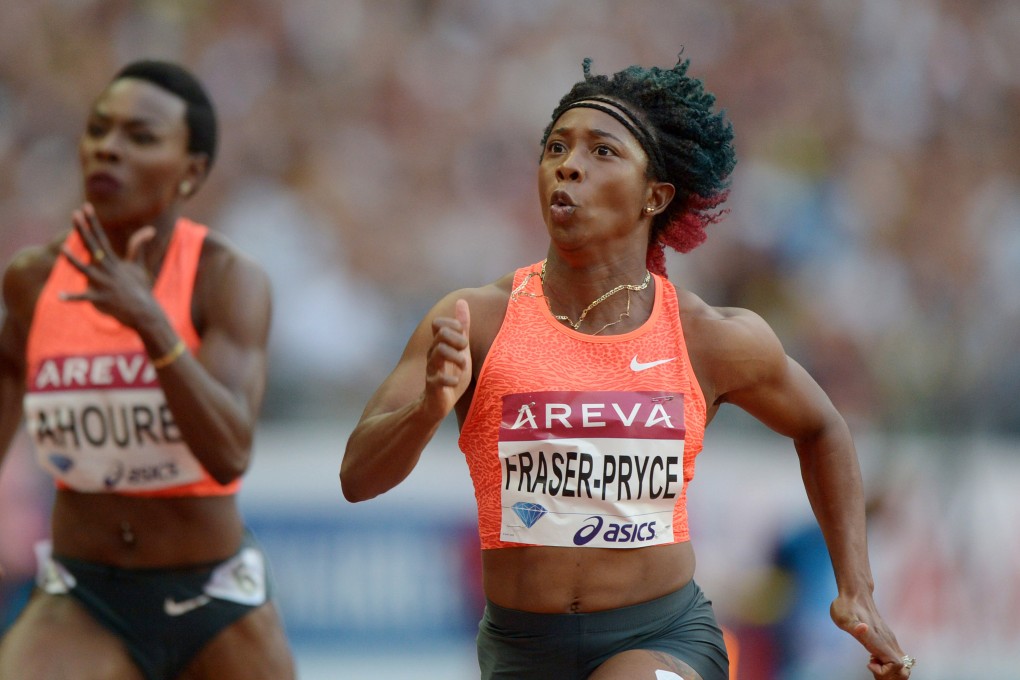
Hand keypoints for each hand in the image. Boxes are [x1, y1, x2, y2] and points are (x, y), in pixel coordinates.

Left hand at [59, 203, 157, 326]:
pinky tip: (59, 296)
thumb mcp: (138, 265)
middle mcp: (107, 269)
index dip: (93, 222)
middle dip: (83, 230)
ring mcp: (103, 284)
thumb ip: (138, 246)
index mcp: (112, 261)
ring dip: (74, 260)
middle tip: (74, 214)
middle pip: (92, 247)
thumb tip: (150, 229)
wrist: (144, 311)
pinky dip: (72, 297)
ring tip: (62, 249)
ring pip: (85, 270)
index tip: (85, 207)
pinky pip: (84, 298)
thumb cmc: (139, 288)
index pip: (101, 237)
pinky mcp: (101, 299)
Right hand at [423, 298, 470, 418]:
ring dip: (457, 357)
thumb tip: (462, 301)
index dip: (453, 324)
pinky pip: (438, 379)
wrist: (438, 402)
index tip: (463, 335)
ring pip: (438, 351)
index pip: (439, 323)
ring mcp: (432, 369)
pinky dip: (450, 380)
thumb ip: (462, 328)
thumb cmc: (451, 373)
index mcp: (439, 344)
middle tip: (465, 350)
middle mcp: (433, 354)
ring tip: (463, 366)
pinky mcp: (433, 386)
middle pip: (441, 333)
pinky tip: (455, 382)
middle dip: (458, 338)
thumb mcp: (461, 348)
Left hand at [831, 593, 913, 678]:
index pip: (896, 665)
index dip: (885, 671)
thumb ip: (854, 625)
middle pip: (904, 670)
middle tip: (872, 666)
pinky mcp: (888, 639)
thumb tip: (863, 628)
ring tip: (872, 662)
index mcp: (879, 640)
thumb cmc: (846, 606)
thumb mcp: (843, 617)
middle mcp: (889, 641)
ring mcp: (890, 640)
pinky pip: (896, 659)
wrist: (855, 593)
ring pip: (902, 666)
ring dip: (889, 671)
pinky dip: (887, 664)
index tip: (869, 662)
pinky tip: (873, 657)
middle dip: (889, 676)